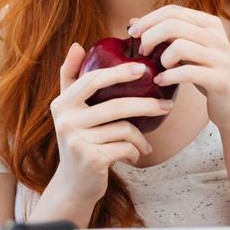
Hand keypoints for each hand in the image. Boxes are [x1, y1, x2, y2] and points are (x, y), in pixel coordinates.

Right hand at [47, 42, 173, 202]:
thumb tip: (76, 45)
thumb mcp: (70, 109)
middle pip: (115, 105)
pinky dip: (135, 151)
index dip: (118, 72)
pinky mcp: (91, 159)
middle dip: (146, 105)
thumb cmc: (79, 140)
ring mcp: (77, 141)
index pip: (92, 80)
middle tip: (167, 106)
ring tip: (146, 143)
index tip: (142, 69)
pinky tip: (135, 156)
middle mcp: (66, 120)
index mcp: (62, 103)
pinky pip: (125, 147)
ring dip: (141, 138)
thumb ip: (71, 77)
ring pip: (124, 129)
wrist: (74, 184)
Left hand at [127, 5, 229, 137]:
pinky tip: (160, 82)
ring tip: (159, 68)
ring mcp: (221, 58)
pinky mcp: (220, 79)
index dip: (149, 20)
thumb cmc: (205, 75)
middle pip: (172, 24)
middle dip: (149, 37)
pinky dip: (168, 76)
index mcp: (210, 24)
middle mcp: (218, 37)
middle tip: (142, 52)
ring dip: (161, 58)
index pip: (173, 11)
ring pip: (179, 46)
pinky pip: (187, 72)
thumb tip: (133, 20)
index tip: (133, 33)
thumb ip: (165, 35)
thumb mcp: (186, 51)